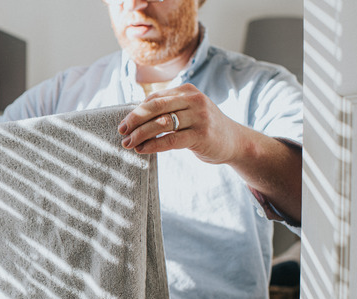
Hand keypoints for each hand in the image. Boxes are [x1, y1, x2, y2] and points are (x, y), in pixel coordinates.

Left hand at [117, 83, 243, 164]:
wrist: (235, 141)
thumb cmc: (203, 127)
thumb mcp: (188, 111)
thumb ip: (167, 110)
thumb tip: (133, 117)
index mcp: (187, 91)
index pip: (154, 99)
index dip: (136, 112)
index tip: (122, 124)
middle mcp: (194, 100)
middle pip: (156, 107)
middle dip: (135, 120)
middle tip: (121, 132)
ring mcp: (199, 117)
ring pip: (161, 124)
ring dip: (141, 134)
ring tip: (128, 144)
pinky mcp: (201, 135)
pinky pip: (171, 140)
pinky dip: (153, 145)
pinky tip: (142, 150)